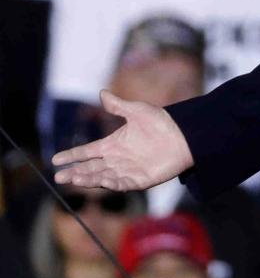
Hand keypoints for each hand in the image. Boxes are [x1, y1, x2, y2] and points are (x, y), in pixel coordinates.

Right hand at [50, 90, 193, 190]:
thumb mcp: (137, 110)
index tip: (55, 159)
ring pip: (102, 177)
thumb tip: (102, 92)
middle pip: (91, 168)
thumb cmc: (162, 122)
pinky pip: (122, 184)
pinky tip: (100, 182)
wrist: (185, 135)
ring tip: (73, 179)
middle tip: (58, 176)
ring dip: (88, 179)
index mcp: (114, 144)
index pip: (87, 152)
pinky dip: (110, 184)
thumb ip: (118, 105)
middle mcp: (118, 159)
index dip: (72, 155)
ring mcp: (128, 170)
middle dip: (75, 172)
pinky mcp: (140, 180)